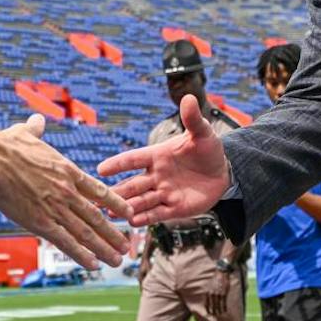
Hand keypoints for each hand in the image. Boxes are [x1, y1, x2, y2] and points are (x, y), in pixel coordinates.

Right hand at [0, 113, 130, 268]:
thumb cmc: (6, 145)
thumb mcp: (26, 133)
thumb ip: (35, 129)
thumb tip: (35, 120)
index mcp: (67, 171)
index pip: (99, 191)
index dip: (116, 204)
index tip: (128, 213)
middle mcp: (67, 191)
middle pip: (97, 216)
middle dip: (114, 233)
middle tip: (128, 246)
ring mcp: (56, 208)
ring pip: (86, 233)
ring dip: (104, 248)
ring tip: (117, 260)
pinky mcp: (41, 222)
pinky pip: (66, 242)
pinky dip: (82, 255)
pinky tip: (93, 265)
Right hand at [98, 94, 230, 225]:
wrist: (223, 172)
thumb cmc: (208, 150)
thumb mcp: (203, 133)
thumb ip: (193, 119)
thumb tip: (188, 98)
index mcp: (158, 155)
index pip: (134, 159)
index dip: (118, 164)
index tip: (100, 169)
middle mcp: (156, 175)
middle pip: (133, 184)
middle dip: (116, 191)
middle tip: (97, 198)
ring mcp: (164, 193)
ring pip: (141, 201)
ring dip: (126, 206)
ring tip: (110, 213)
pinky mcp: (174, 208)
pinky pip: (157, 214)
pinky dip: (145, 218)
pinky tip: (132, 222)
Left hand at [206, 270, 230, 316]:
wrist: (221, 273)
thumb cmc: (215, 280)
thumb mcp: (209, 286)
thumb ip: (208, 293)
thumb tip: (208, 299)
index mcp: (207, 292)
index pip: (206, 304)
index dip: (208, 310)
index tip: (209, 314)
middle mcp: (212, 294)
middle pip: (212, 306)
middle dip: (214, 312)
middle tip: (215, 316)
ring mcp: (218, 294)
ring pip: (218, 306)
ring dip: (219, 311)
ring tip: (220, 314)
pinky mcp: (224, 294)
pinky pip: (224, 303)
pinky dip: (224, 308)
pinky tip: (225, 310)